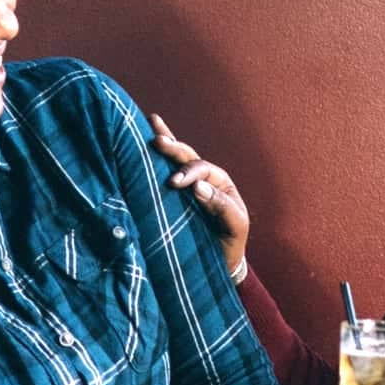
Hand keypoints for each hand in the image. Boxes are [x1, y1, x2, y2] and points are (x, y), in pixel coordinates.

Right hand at [149, 113, 249, 276]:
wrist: (221, 262)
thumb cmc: (229, 242)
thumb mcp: (234, 224)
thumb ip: (220, 206)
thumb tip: (197, 187)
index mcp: (220, 183)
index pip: (203, 170)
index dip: (189, 173)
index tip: (175, 183)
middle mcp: (204, 179)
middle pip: (189, 157)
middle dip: (174, 149)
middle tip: (158, 142)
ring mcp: (189, 184)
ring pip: (177, 158)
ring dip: (166, 140)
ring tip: (152, 122)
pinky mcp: (174, 195)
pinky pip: (166, 169)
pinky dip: (159, 151)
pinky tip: (150, 129)